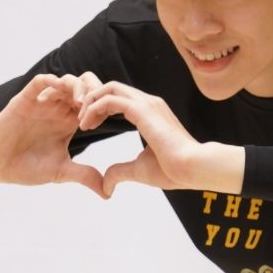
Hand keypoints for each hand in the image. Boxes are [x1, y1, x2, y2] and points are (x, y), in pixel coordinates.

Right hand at [0, 73, 106, 194]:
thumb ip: (83, 176)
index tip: (104, 121)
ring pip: (64, 81)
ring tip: (79, 101)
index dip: (102, 107)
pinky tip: (57, 87)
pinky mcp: (24, 101)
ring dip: (76, 86)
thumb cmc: (27, 167)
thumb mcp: (60, 172)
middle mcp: (58, 110)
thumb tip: (108, 193)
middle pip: (84, 85)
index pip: (93, 104)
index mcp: (69, 122)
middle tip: (94, 108)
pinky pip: (39, 82)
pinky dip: (50, 80)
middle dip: (94, 91)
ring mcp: (41, 103)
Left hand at [77, 81, 243, 196]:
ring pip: (110, 88)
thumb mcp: (138, 169)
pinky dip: (94, 108)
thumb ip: (120, 172)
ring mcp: (147, 103)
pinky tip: (87, 124)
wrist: (192, 168)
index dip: (100, 107)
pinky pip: (110, 99)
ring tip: (81, 122)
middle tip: (80, 120)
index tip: (88, 125)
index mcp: (150, 113)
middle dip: (92, 100)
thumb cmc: (173, 169)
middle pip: (112, 88)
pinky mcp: (143, 110)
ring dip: (90, 101)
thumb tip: (106, 185)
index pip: (120, 98)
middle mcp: (149, 103)